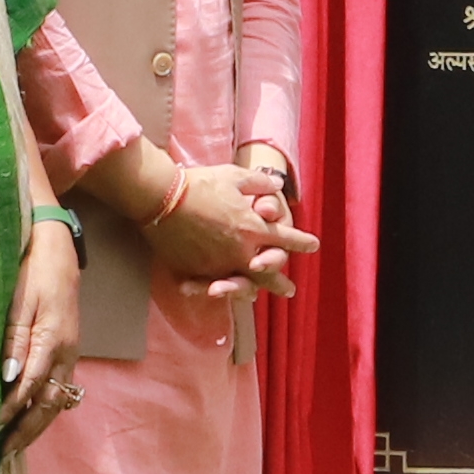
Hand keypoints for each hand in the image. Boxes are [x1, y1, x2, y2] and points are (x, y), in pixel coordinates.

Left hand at [0, 219, 81, 454]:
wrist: (56, 245)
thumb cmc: (32, 270)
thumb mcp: (20, 301)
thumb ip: (14, 340)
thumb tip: (9, 380)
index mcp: (53, 341)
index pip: (29, 389)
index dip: (9, 413)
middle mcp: (66, 353)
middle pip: (49, 403)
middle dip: (27, 430)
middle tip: (3, 453)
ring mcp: (71, 352)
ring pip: (58, 400)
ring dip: (38, 425)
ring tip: (16, 445)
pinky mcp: (69, 348)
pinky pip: (60, 388)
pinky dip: (46, 408)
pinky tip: (32, 417)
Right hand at [146, 160, 319, 300]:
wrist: (160, 197)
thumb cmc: (200, 183)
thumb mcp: (235, 176)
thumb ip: (259, 183)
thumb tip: (278, 184)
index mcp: (252, 228)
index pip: (285, 238)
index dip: (301, 242)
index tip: (313, 246)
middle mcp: (238, 251)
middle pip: (266, 272)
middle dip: (279, 281)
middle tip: (290, 291)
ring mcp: (215, 264)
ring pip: (239, 283)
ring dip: (250, 290)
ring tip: (255, 297)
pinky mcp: (193, 270)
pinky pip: (208, 283)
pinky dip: (215, 288)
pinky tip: (218, 293)